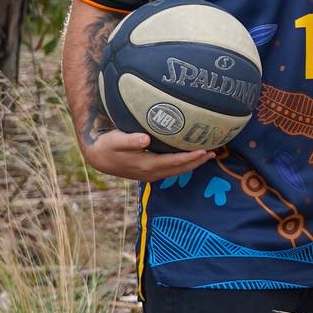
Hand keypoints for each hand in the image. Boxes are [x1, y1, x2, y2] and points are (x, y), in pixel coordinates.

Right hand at [80, 126, 212, 182]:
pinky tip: (192, 156)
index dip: (189, 158)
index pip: (174, 162)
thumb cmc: (107, 145)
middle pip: (180, 168)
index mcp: (146, 165)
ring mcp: (151, 174)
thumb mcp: (116, 141)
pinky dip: (184, 163)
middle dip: (197, 161)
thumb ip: (130, 140)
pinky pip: (172, 168)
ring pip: (177, 170)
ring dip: (193, 164)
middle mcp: (152, 173)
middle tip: (214, 152)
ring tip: (209, 154)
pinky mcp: (150, 171)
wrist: (98, 158)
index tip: (203, 151)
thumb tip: (146, 139)